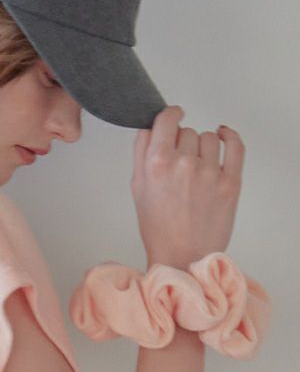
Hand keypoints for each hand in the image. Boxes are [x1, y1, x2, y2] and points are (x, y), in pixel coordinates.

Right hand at [131, 106, 244, 268]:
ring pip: (207, 138)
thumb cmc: (158, 227)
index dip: (169, 115)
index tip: (173, 116)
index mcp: (157, 163)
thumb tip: (150, 126)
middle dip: (182, 143)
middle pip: (186, 131)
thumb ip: (141, 152)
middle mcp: (183, 164)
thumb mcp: (137, 187)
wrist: (182, 256)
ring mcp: (210, 172)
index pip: (166, 119)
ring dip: (201, 147)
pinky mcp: (230, 181)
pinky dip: (229, 136)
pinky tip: (223, 135)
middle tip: (178, 165)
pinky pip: (234, 145)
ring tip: (196, 168)